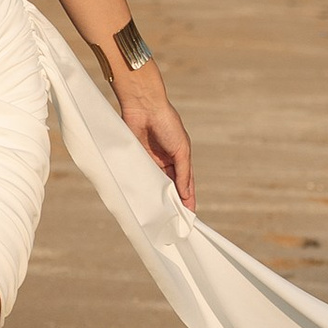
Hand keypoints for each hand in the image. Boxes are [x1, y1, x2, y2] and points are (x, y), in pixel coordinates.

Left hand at [114, 64, 192, 208]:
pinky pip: (142, 177)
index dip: (188, 198)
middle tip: (174, 220)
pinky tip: (145, 200)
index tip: (190, 215)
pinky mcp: (138, 159)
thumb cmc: (167, 124)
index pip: (186, 183)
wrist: (144, 107)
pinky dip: (144, 188)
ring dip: (158, 197)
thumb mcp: (181, 149)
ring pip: (156, 184)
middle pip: (171, 186)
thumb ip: (183, 172)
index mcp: (180, 158)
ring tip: (160, 215)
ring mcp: (152, 161)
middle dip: (173, 201)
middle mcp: (167, 161)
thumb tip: (185, 194)